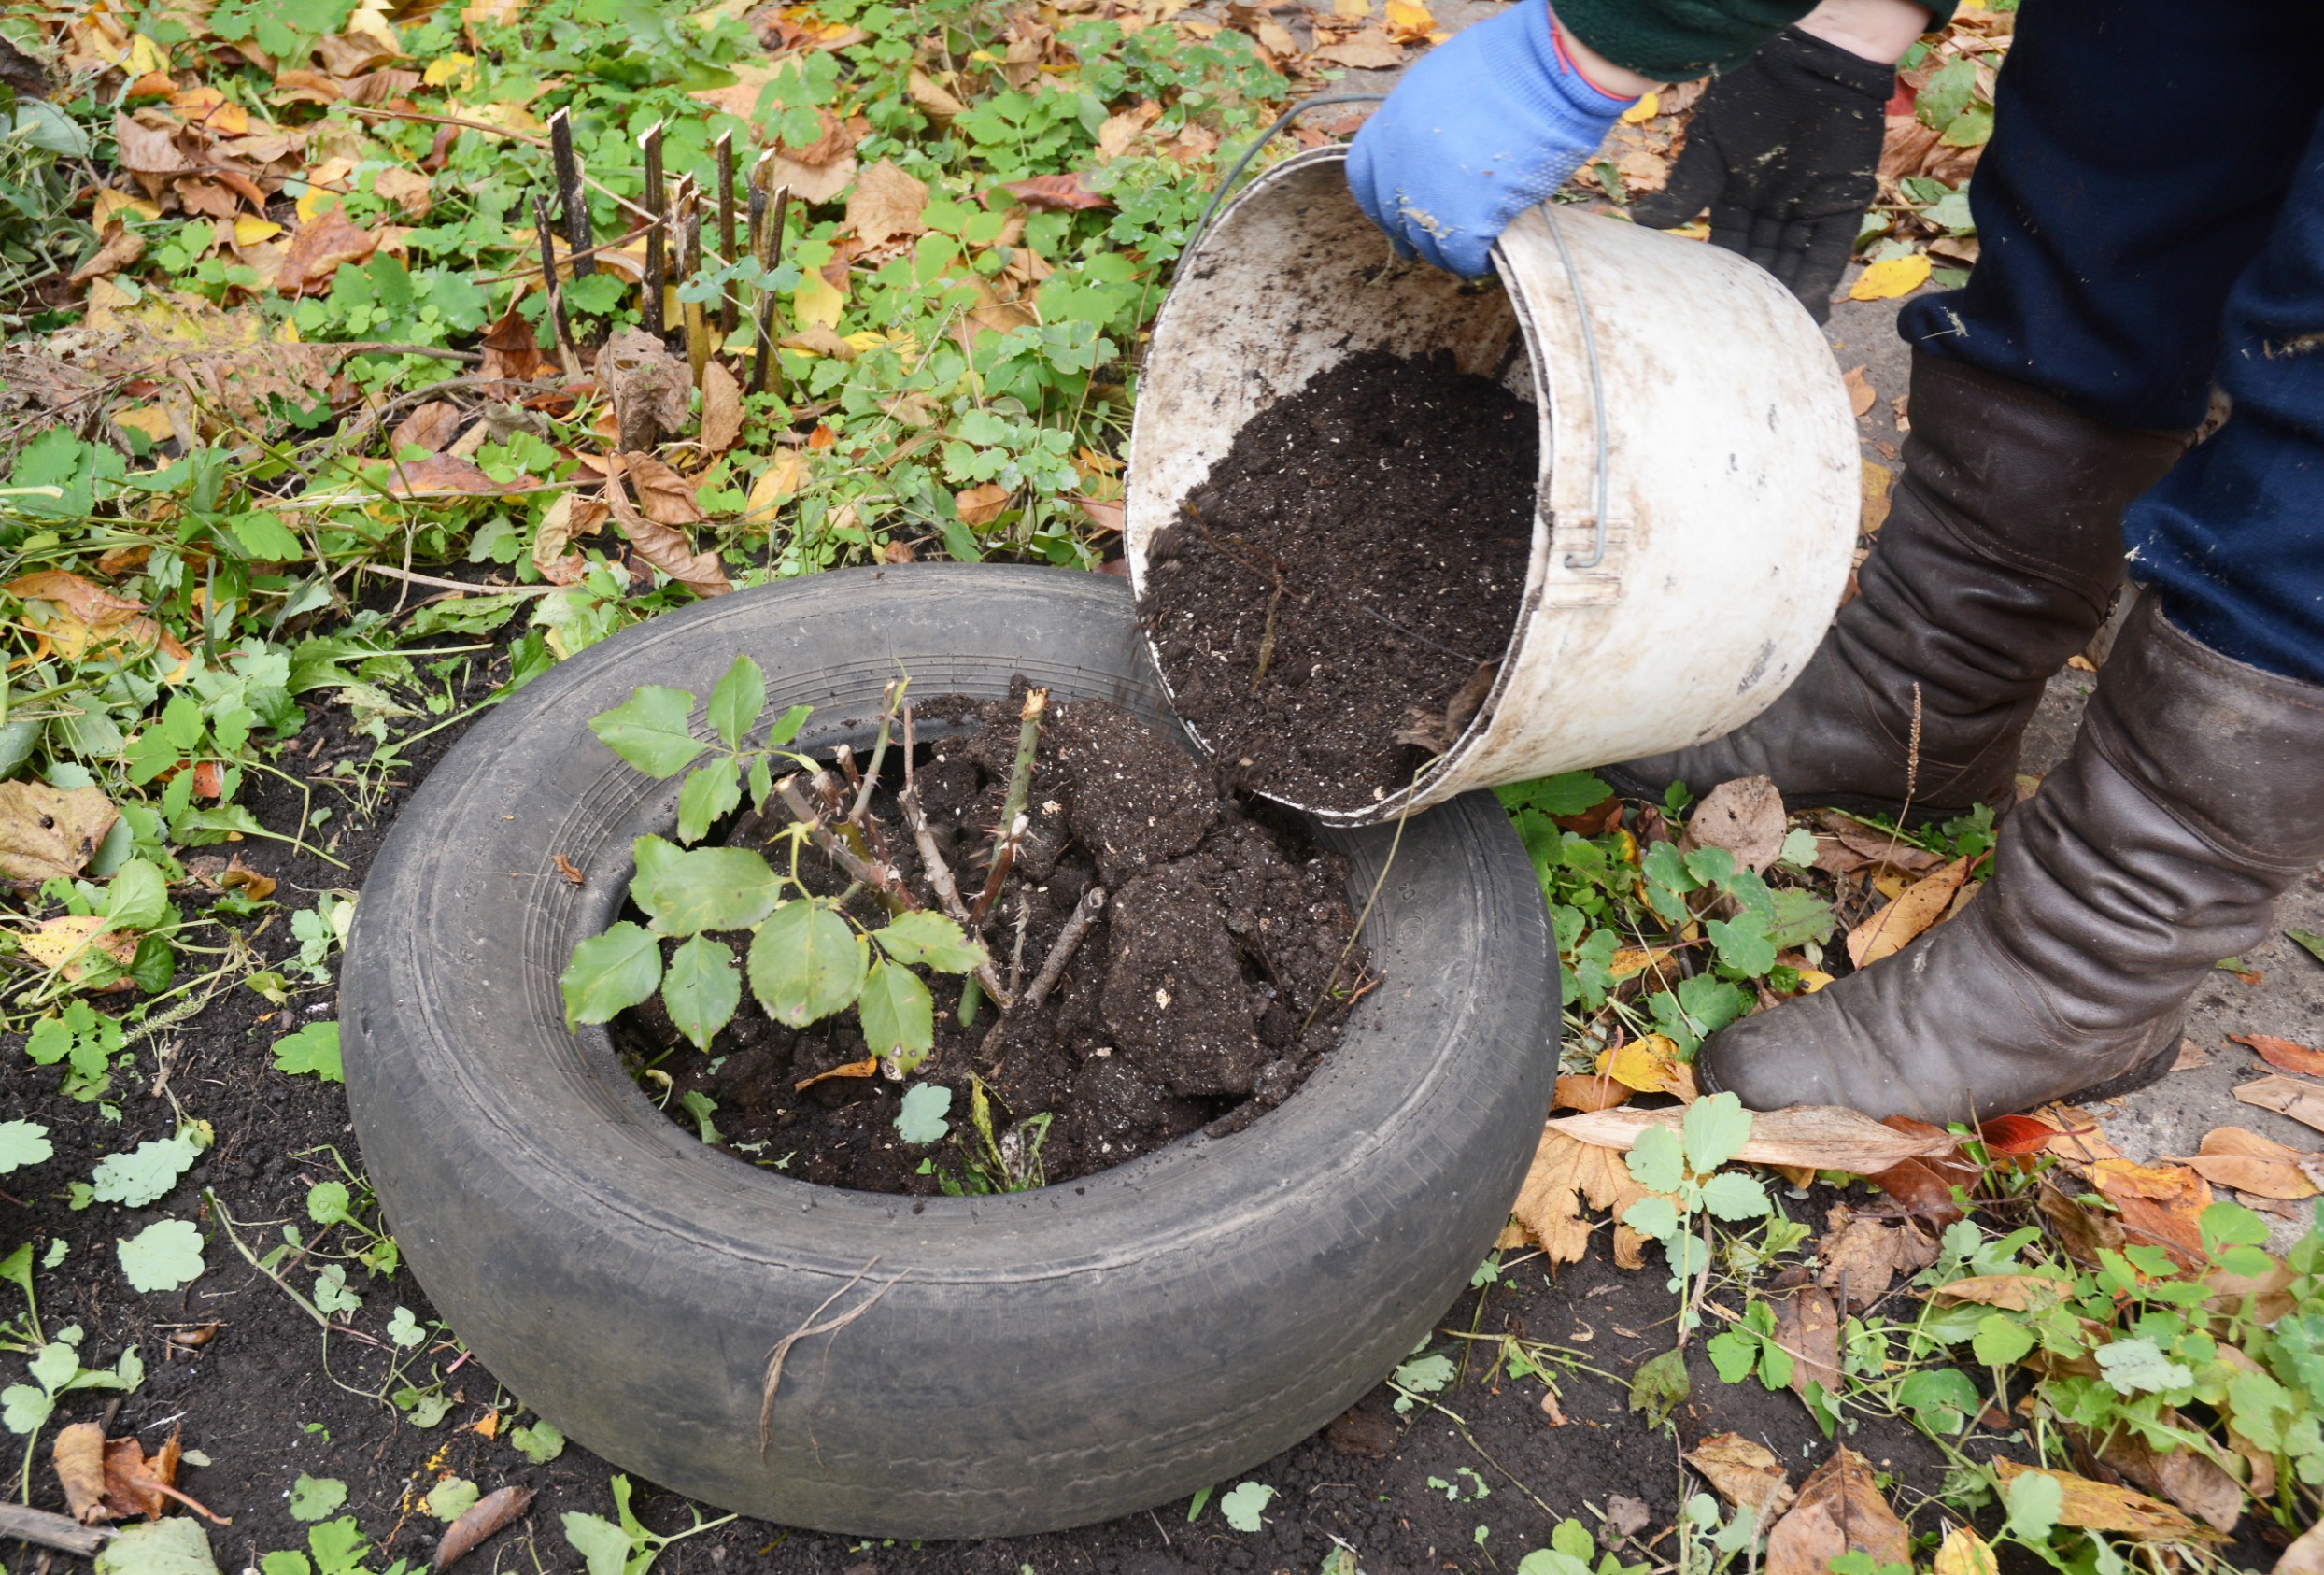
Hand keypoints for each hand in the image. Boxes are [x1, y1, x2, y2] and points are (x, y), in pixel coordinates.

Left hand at [1345, 0, 1635, 277]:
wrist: (1546, 71)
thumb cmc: (1508, 63)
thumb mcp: (1441, 83)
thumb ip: (1425, 123)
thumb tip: (1432, 152)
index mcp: (1389, 128)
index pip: (1365, 180)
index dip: (1383, 201)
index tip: (1399, 212)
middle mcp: (1397, 166)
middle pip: (1396, 218)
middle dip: (1417, 229)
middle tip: (1441, 235)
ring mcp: (1426, 196)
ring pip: (1428, 244)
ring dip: (1449, 247)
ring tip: (1476, 240)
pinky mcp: (1464, 220)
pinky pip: (1462, 257)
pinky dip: (1476, 260)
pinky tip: (1491, 250)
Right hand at [1631, 27, 1895, 322]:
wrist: (1808, 65)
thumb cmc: (1751, 99)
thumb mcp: (1707, 151)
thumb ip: (1684, 193)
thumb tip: (1637, 221)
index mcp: (1738, 196)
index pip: (1730, 248)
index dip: (1724, 279)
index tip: (1712, 313)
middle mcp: (1773, 206)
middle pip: (1764, 261)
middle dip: (1758, 295)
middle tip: (1746, 335)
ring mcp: (1809, 206)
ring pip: (1796, 261)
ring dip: (1789, 296)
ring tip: (1778, 332)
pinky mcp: (1843, 203)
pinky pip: (1829, 251)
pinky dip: (1819, 279)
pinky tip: (1807, 308)